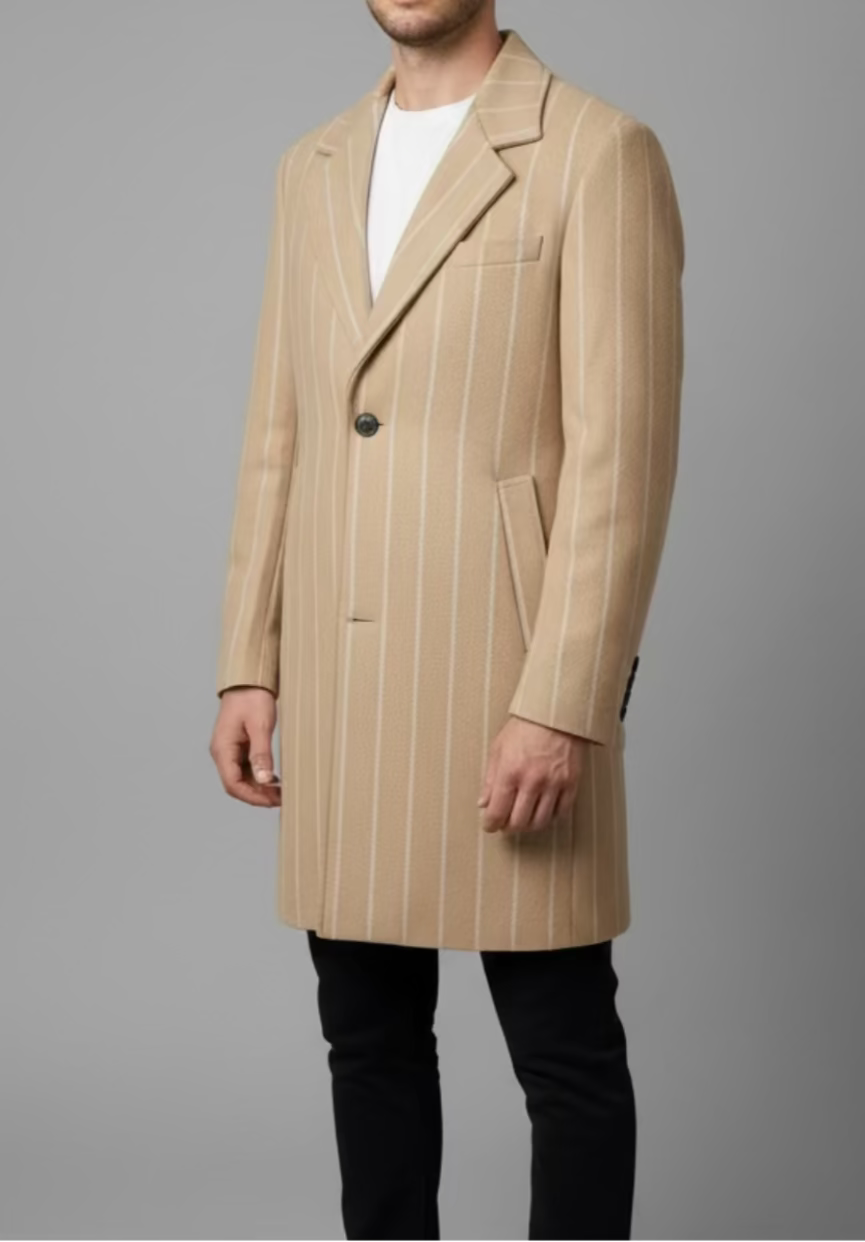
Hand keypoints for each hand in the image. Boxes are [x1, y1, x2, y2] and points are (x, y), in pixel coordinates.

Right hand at [209, 687, 281, 807]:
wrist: (248, 679)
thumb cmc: (252, 697)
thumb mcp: (260, 726)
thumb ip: (261, 754)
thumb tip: (264, 780)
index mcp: (222, 749)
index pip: (233, 784)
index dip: (252, 797)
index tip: (272, 801)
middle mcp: (222, 752)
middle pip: (236, 784)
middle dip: (257, 795)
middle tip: (280, 799)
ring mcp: (229, 749)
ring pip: (241, 778)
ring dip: (258, 787)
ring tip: (280, 791)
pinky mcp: (237, 746)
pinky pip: (245, 768)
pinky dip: (258, 776)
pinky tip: (273, 779)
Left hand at [478, 716, 587, 834]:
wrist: (555, 713)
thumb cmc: (525, 727)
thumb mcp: (498, 748)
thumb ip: (489, 779)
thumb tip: (483, 803)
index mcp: (510, 772)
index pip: (497, 812)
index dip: (491, 824)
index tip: (490, 825)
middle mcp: (532, 781)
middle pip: (519, 822)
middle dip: (509, 827)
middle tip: (506, 824)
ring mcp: (553, 783)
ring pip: (540, 821)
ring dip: (529, 825)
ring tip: (524, 819)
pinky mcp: (571, 782)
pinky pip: (561, 812)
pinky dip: (551, 817)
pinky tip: (544, 811)